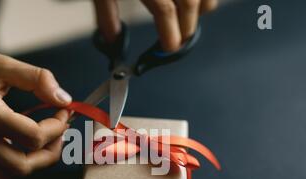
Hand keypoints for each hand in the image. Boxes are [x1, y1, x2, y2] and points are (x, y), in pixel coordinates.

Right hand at [0, 39, 72, 178]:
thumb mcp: (3, 63)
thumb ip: (37, 79)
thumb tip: (64, 98)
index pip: (33, 137)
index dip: (57, 127)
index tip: (64, 112)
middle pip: (22, 166)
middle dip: (49, 153)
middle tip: (59, 135)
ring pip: (5, 178)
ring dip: (30, 165)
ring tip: (41, 145)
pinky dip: (10, 168)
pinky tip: (18, 148)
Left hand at [93, 0, 217, 51]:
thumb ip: (107, 12)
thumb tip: (113, 40)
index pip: (164, 8)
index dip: (169, 31)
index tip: (170, 47)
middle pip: (189, 3)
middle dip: (186, 27)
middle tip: (178, 41)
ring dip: (199, 10)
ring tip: (186, 20)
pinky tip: (193, 1)